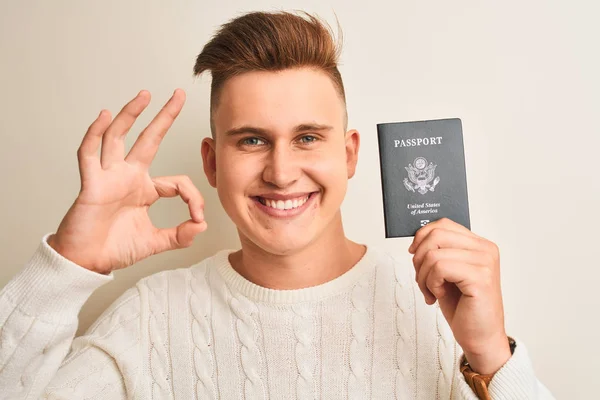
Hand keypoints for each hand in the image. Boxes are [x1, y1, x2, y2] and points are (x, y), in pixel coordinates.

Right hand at [47, 89, 206, 274]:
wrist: (87, 261)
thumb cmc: (115, 248)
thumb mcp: (156, 242)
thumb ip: (180, 235)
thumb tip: (201, 225)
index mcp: (145, 189)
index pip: (177, 181)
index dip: (192, 197)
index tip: (198, 216)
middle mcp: (128, 177)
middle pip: (148, 139)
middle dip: (164, 116)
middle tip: (178, 94)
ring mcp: (109, 177)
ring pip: (118, 137)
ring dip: (130, 115)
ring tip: (145, 95)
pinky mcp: (91, 184)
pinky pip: (90, 154)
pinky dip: (95, 134)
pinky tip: (104, 115)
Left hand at [408, 218, 510, 374]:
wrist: (480, 337)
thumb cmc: (463, 306)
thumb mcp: (447, 272)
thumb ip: (439, 251)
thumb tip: (417, 239)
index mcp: (479, 244)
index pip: (443, 224)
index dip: (421, 237)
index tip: (414, 254)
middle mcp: (485, 249)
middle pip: (435, 235)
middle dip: (419, 258)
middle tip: (422, 280)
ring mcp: (485, 262)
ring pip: (433, 253)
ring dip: (423, 276)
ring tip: (431, 291)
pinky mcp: (480, 278)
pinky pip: (439, 268)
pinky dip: (431, 284)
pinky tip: (439, 296)